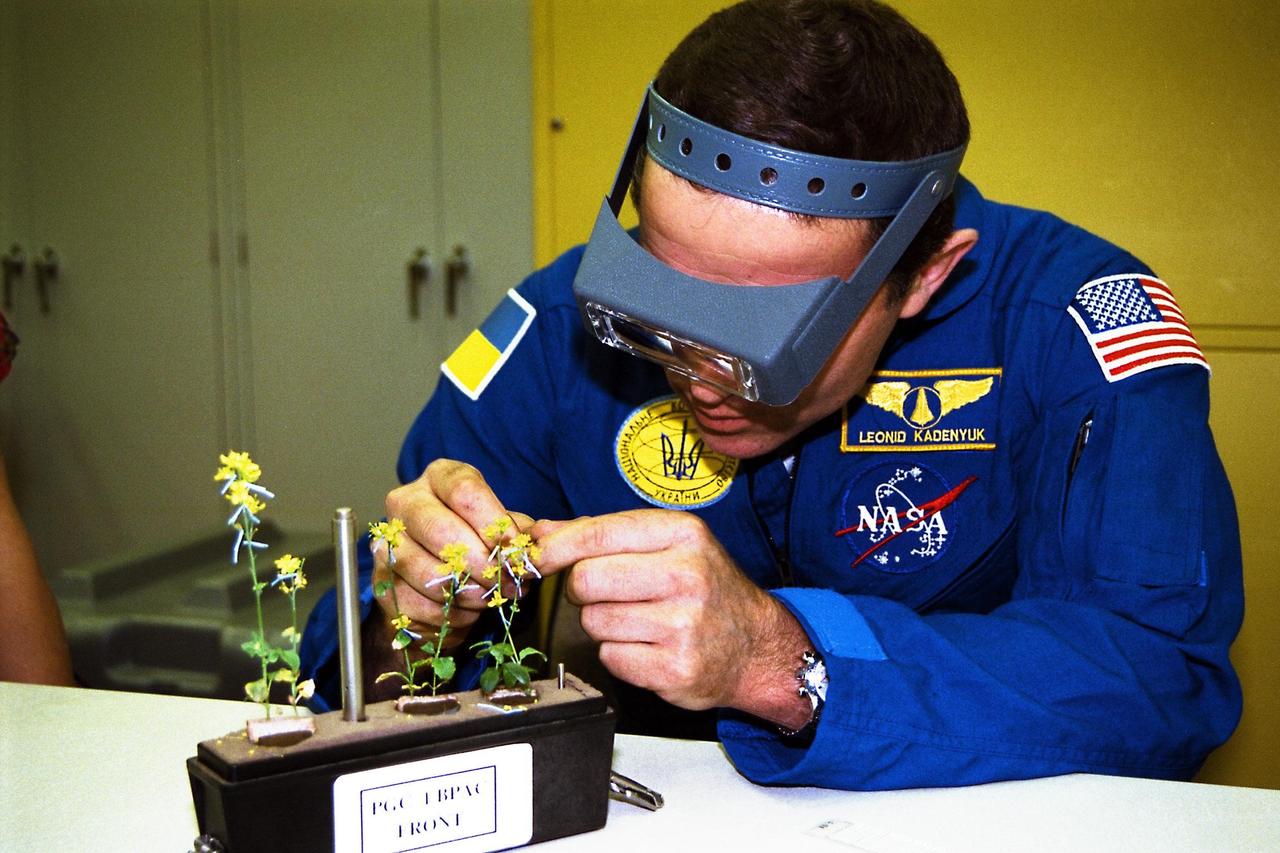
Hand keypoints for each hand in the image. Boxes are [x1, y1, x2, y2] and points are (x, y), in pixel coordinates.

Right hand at [371, 459, 531, 657]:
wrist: (443, 581)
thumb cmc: (479, 545)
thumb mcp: (504, 530)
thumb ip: (524, 533)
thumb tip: (540, 540)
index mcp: (440, 477)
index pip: (465, 491)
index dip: (494, 524)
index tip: (515, 550)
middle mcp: (406, 501)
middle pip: (441, 529)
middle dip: (481, 563)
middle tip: (505, 582)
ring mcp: (387, 540)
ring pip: (425, 569)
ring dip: (466, 591)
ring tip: (489, 598)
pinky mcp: (382, 580)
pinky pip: (416, 601)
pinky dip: (447, 612)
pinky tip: (466, 610)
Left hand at [534, 509, 813, 728]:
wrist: (757, 647)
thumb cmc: (705, 588)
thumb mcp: (668, 544)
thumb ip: (602, 534)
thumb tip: (540, 531)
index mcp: (683, 534)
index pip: (596, 535)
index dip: (555, 548)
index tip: (536, 557)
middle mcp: (686, 575)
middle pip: (586, 580)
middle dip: (583, 590)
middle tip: (604, 593)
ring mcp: (683, 626)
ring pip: (595, 622)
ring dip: (603, 624)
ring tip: (638, 621)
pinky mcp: (676, 669)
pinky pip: (612, 658)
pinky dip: (620, 655)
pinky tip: (648, 647)